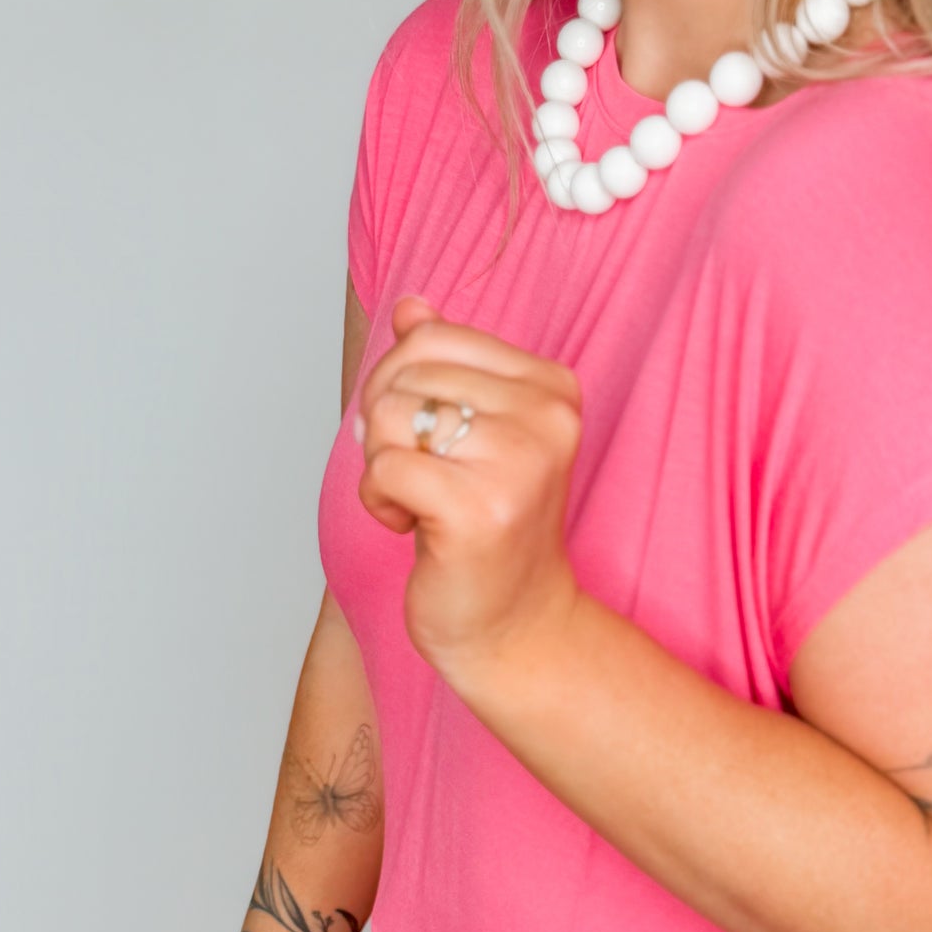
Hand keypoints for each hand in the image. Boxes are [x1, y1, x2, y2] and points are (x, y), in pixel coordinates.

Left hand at [354, 295, 583, 681]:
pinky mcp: (479, 509)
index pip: (435, 336)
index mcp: (553, 387)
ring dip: (382, 465)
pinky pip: (384, 468)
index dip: (399, 383)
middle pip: (406, 371)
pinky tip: (412, 528)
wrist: (514, 625)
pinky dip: (378, 501)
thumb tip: (410, 306)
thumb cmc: (490, 527)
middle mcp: (547, 417)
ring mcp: (518, 462)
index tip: (425, 438)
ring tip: (420, 503)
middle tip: (417, 474)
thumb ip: (446, 365)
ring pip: (389, 415)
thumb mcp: (474, 433)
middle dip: (386, 424)